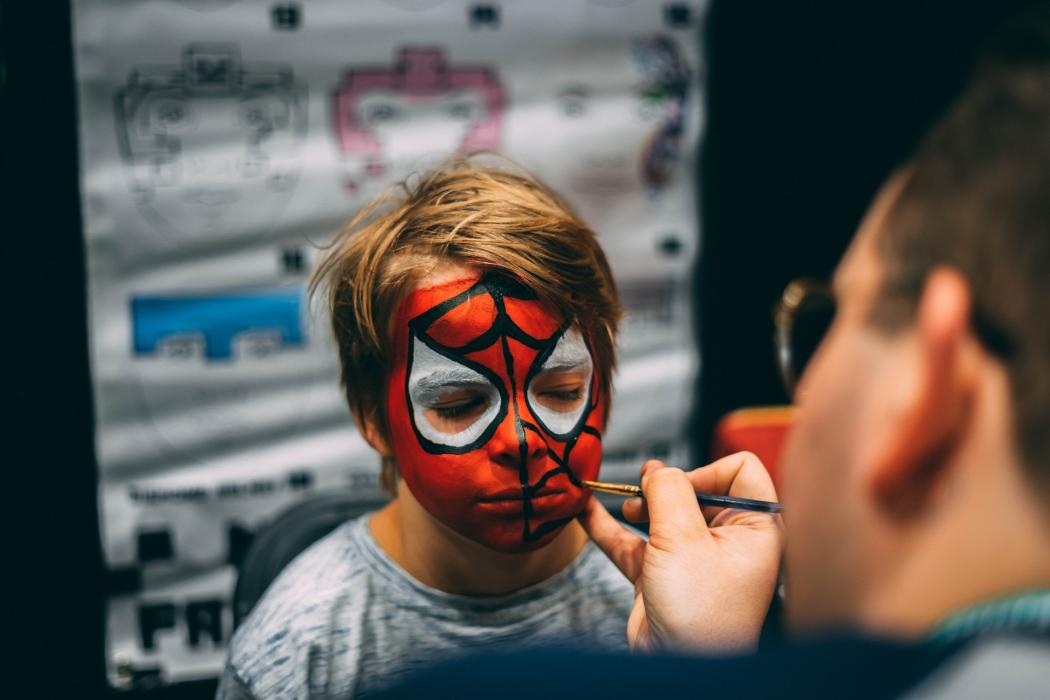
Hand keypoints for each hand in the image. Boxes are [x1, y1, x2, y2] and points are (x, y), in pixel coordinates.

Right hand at [579, 452, 783, 652]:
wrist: (679, 669)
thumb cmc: (701, 616)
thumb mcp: (683, 540)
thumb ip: (668, 492)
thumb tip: (657, 470)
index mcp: (755, 528)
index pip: (740, 470)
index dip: (706, 471)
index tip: (678, 488)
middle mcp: (729, 539)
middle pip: (695, 487)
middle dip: (664, 486)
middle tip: (644, 491)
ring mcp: (694, 557)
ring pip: (662, 512)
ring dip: (637, 504)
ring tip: (623, 506)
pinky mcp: (662, 574)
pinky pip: (634, 541)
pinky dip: (611, 527)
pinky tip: (587, 511)